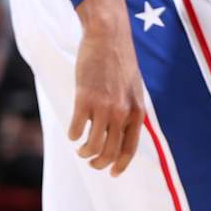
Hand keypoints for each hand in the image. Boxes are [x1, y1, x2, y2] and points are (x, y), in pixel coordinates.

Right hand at [70, 0, 147, 174]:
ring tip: (81, 149)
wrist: (109, 37)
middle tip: (91, 163)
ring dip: (84, 152)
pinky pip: (76, 129)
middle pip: (110, 152)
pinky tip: (72, 132)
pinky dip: (72, 135)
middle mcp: (123, 112)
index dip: (120, 164)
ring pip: (93, 145)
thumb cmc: (120, 62)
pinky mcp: (84, 99)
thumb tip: (122, 130)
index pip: (130, 147)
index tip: (112, 173)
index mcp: (137, 110)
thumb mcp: (133, 88)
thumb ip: (129, 109)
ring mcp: (104, 106)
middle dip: (99, 163)